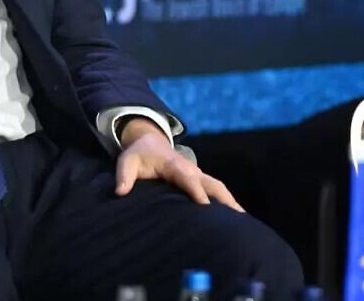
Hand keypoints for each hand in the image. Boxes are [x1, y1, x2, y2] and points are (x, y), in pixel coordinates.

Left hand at [113, 117, 243, 211]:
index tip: (205, 207)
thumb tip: (120, 192)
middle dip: (225, 198)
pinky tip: (233, 217)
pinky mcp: (198, 180)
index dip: (197, 192)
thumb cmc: (138, 155)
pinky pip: (214, 190)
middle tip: (238, 217)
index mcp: (174, 166)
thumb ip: (123, 176)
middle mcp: (191, 170)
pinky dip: (225, 201)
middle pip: (212, 183)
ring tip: (243, 221)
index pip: (188, 179)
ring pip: (218, 187)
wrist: (149, 141)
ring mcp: (197, 174)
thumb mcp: (126, 162)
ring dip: (230, 201)